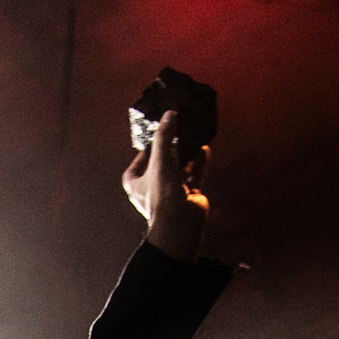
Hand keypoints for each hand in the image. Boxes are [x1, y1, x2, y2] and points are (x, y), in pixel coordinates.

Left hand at [122, 111, 208, 261]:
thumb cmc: (162, 196)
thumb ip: (164, 137)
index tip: (152, 140)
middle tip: (175, 133)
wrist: (181, 224)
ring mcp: (172, 194)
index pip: (135, 167)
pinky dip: (198, 163)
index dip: (143, 153)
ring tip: (190, 138)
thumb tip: (169, 114)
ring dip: (184, 155)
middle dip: (168, 151)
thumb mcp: (160, 160)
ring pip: (178, 170)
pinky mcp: (189, 196)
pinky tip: (203, 149)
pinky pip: (194, 175)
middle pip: (159, 166)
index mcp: (137, 186)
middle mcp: (153, 190)